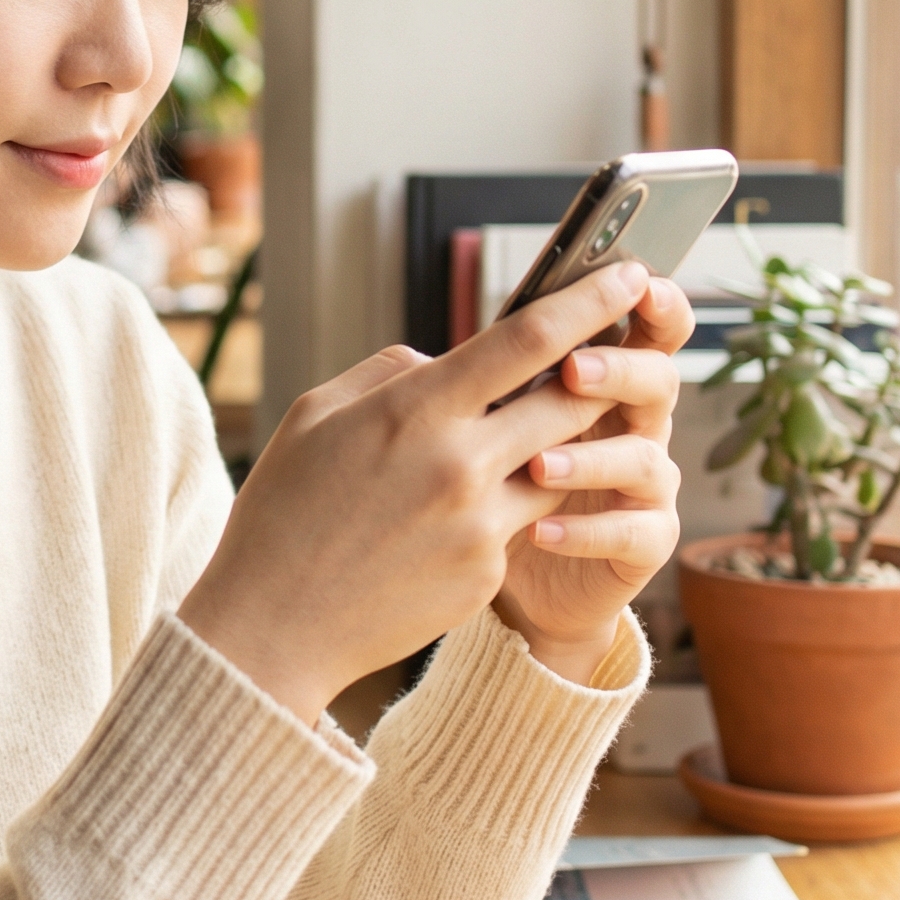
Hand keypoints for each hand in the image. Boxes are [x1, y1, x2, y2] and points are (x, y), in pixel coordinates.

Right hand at [179, 261, 657, 723]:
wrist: (273, 625)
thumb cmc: (282, 511)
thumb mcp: (314, 415)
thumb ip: (390, 374)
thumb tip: (446, 364)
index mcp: (415, 412)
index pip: (526, 340)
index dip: (586, 302)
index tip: (627, 274)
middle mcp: (461, 466)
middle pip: (569, 400)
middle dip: (598, 373)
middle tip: (610, 354)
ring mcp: (481, 526)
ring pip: (558, 465)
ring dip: (554, 446)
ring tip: (516, 442)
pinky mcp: (487, 574)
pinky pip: (518, 522)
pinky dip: (500, 507)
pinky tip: (443, 522)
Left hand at [492, 275, 688, 683]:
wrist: (502, 573)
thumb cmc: (486, 482)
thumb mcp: (475, 425)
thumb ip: (470, 386)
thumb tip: (421, 359)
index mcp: (598, 383)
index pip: (638, 330)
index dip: (650, 303)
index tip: (635, 280)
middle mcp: (631, 425)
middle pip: (656, 380)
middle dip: (619, 369)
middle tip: (572, 369)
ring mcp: (642, 485)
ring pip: (646, 458)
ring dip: (592, 457)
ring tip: (537, 464)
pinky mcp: (641, 543)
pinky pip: (635, 532)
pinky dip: (588, 530)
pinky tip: (539, 530)